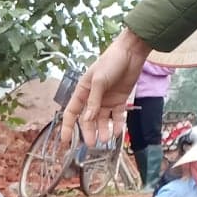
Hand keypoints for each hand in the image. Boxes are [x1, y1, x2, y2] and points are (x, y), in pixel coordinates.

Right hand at [62, 28, 152, 147]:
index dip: (67, 127)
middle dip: (89, 132)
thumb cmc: (110, 62)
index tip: (65, 141)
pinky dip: (117, 124)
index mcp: (82, 91)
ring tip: (105, 139)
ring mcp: (106, 100)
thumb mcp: (99, 80)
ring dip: (103, 130)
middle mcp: (93, 98)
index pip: (71, 112)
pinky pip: (117, 116)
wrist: (131, 52)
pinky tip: (117, 132)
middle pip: (88, 120)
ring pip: (102, 120)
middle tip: (91, 144)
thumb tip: (87, 119)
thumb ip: (93, 101)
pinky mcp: (119, 100)